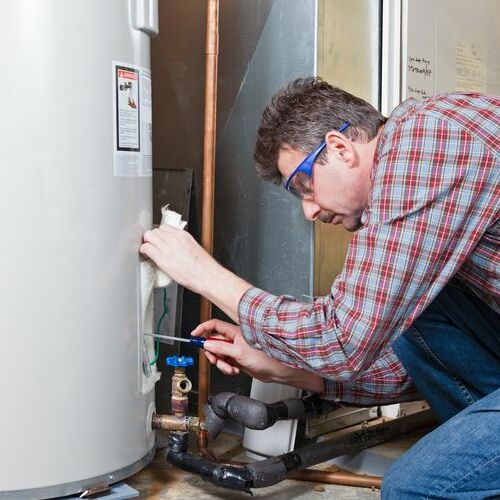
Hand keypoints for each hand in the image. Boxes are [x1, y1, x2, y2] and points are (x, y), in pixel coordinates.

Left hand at [140, 226, 251, 321]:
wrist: (207, 276)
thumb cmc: (204, 267)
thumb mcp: (194, 249)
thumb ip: (183, 245)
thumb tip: (175, 248)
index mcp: (183, 235)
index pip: (164, 228)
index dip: (160, 235)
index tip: (159, 241)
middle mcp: (175, 238)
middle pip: (155, 230)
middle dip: (152, 239)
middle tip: (153, 247)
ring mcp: (168, 247)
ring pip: (148, 236)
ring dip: (147, 243)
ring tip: (149, 251)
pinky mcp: (162, 258)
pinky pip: (146, 248)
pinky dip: (144, 251)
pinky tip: (146, 256)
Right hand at [192, 319, 323, 393]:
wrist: (275, 370)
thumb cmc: (265, 357)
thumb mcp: (238, 352)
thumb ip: (221, 348)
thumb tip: (207, 344)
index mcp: (235, 332)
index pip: (214, 326)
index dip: (203, 329)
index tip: (194, 336)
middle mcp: (234, 339)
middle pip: (214, 342)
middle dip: (213, 353)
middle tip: (216, 360)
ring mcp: (236, 349)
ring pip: (219, 354)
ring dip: (221, 363)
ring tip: (230, 367)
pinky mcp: (238, 359)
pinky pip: (225, 362)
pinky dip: (227, 367)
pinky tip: (235, 370)